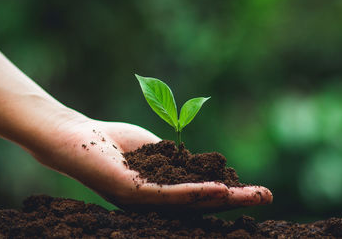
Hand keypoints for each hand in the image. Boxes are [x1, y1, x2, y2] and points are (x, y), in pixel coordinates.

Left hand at [33, 116, 272, 212]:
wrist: (75, 137)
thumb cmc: (111, 142)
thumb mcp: (154, 151)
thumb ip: (175, 161)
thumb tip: (201, 166)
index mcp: (160, 193)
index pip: (199, 195)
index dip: (228, 192)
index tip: (255, 188)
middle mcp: (154, 204)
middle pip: (201, 203)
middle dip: (235, 200)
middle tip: (267, 197)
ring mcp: (143, 202)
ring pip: (190, 203)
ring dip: (224, 199)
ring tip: (254, 196)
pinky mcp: (131, 194)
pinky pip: (167, 196)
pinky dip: (195, 193)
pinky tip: (218, 190)